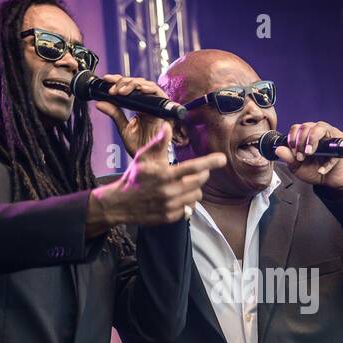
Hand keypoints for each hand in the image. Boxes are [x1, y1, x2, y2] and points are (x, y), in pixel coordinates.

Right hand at [88, 123, 223, 231]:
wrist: (120, 203)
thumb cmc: (134, 177)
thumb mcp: (143, 156)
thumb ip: (158, 142)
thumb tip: (168, 125)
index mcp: (165, 174)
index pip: (194, 167)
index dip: (211, 162)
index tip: (222, 159)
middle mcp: (169, 191)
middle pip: (199, 181)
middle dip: (201, 174)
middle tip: (196, 171)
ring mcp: (170, 206)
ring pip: (197, 195)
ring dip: (195, 189)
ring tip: (184, 184)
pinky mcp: (170, 217)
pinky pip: (189, 209)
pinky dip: (187, 202)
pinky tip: (178, 197)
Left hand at [94, 73, 168, 157]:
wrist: (148, 160)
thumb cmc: (139, 146)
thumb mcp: (123, 128)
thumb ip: (114, 113)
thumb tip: (99, 102)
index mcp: (140, 107)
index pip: (129, 88)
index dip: (118, 81)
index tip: (106, 80)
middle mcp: (149, 104)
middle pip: (138, 84)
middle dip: (123, 82)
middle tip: (112, 89)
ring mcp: (157, 107)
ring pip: (147, 86)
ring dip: (133, 85)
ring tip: (121, 90)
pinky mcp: (164, 110)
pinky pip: (159, 94)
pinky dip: (149, 89)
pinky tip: (139, 89)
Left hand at [271, 120, 342, 188]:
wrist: (330, 183)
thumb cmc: (316, 171)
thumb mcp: (298, 167)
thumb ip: (289, 159)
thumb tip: (279, 150)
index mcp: (308, 135)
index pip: (298, 128)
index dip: (293, 138)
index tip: (293, 151)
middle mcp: (320, 132)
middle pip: (307, 126)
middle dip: (301, 141)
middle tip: (301, 156)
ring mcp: (332, 135)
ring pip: (320, 127)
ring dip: (312, 141)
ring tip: (309, 154)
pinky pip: (335, 145)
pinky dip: (327, 161)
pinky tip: (322, 170)